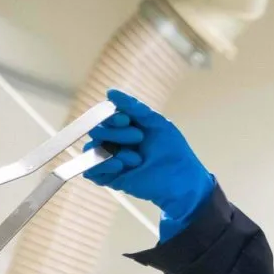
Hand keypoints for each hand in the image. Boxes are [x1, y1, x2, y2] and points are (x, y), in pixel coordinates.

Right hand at [83, 89, 215, 240]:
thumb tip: (110, 92)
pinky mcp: (110, 179)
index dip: (111, 116)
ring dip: (111, 151)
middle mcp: (114, 142)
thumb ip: (135, 107)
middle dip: (115, 133)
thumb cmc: (173, 150)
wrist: (182, 181)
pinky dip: (101, 166)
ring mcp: (111, 160)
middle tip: (139, 138)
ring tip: (136, 159)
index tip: (127, 120)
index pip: (104, 116)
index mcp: (124, 127)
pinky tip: (120, 166)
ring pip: (91, 150)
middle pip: (96, 131)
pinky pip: (90, 171)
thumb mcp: (157, 123)